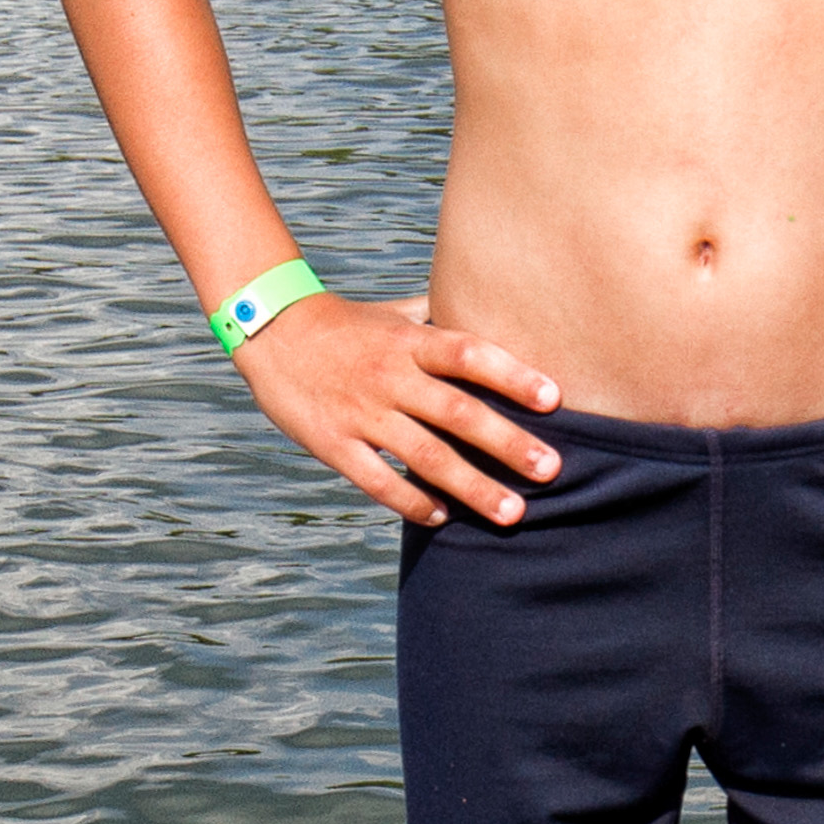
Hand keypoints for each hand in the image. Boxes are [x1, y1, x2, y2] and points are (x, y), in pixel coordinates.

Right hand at [231, 289, 560, 527]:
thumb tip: (500, 306)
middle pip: (456, 412)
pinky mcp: (332, 443)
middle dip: (507, 443)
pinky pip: (377, 480)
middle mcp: (390, 377)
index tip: (554, 398)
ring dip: (471, 487)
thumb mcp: (396, 312)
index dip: (512, 374)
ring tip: (512, 512)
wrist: (269, 331)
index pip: (468, 353)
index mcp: (409, 341)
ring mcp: (361, 413)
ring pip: (424, 456)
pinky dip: (411, 501)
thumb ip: (445, 318)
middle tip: (550, 470)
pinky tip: (442, 517)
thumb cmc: (348, 325)